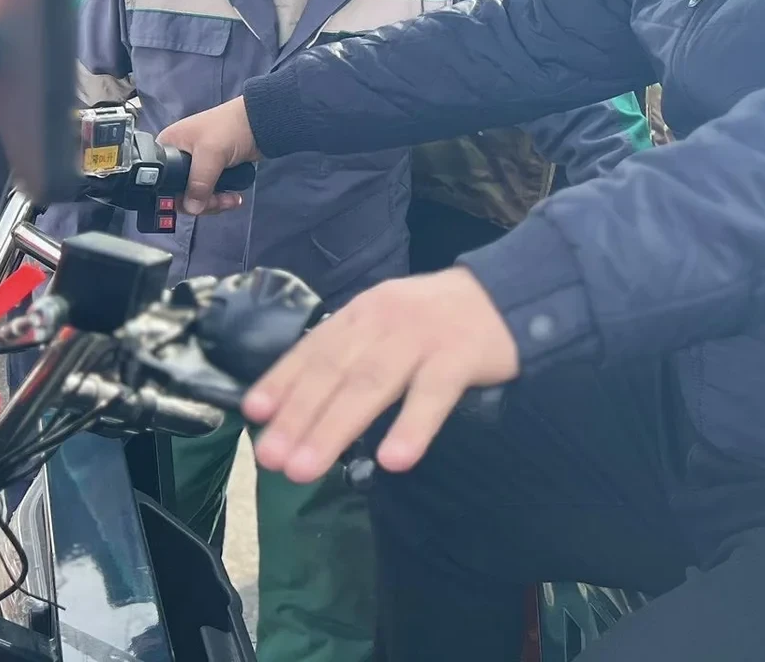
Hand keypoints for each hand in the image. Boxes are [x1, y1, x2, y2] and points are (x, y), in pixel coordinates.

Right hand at [158, 96, 258, 215]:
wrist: (260, 122)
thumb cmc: (229, 129)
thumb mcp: (210, 154)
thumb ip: (198, 183)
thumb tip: (192, 209)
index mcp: (169, 146)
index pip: (161, 179)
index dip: (173, 195)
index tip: (191, 203)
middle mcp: (178, 157)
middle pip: (179, 192)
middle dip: (200, 202)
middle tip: (216, 202)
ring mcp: (197, 166)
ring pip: (196, 196)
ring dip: (214, 202)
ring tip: (230, 199)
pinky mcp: (213, 172)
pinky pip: (210, 193)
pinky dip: (221, 199)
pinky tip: (234, 197)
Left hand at [242, 268, 519, 482]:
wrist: (511, 296)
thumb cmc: (440, 323)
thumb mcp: (388, 325)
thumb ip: (350, 354)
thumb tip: (298, 402)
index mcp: (363, 313)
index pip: (314, 349)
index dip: (282, 381)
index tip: (253, 416)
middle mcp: (384, 320)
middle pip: (334, 371)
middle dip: (298, 416)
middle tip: (270, 460)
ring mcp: (422, 337)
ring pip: (371, 384)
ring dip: (334, 428)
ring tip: (306, 468)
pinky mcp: (460, 356)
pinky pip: (433, 395)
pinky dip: (412, 426)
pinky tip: (394, 460)